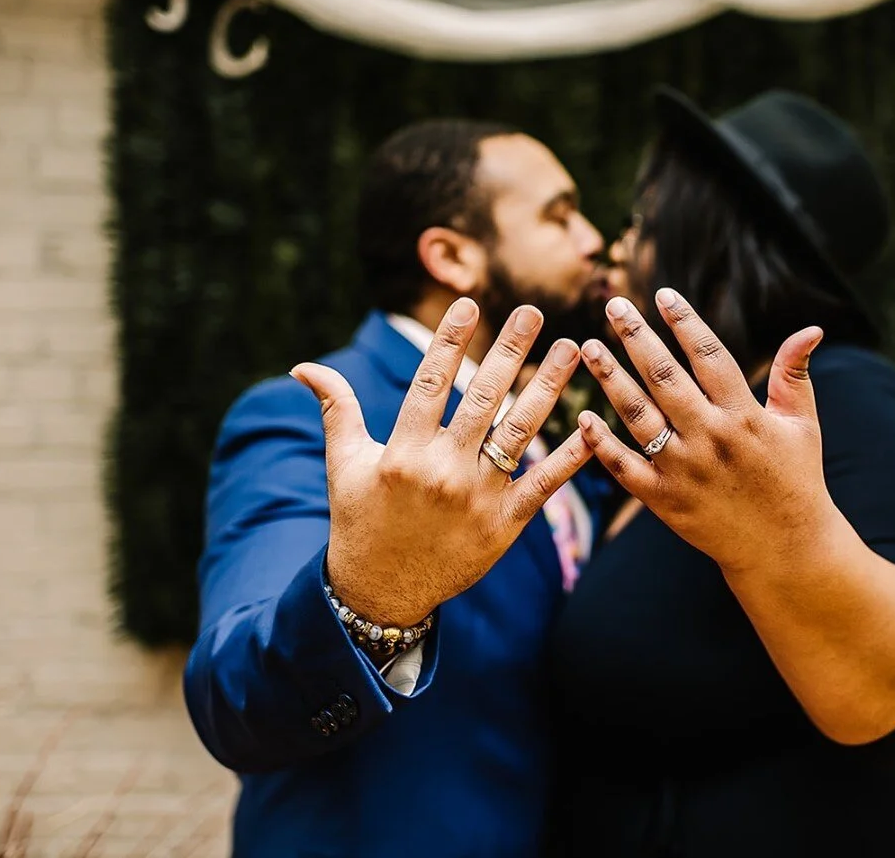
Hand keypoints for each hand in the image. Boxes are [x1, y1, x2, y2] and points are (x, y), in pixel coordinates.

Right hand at [291, 298, 590, 625]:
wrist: (381, 591)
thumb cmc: (360, 520)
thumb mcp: (343, 464)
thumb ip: (336, 409)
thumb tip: (303, 366)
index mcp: (403, 451)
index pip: (431, 383)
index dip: (449, 341)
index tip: (468, 303)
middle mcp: (443, 470)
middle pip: (483, 398)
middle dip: (509, 351)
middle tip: (533, 312)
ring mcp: (477, 497)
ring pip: (520, 432)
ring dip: (548, 388)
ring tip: (572, 349)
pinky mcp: (504, 524)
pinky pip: (543, 483)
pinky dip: (570, 455)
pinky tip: (591, 423)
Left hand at [576, 289, 836, 572]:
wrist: (786, 549)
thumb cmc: (797, 480)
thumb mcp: (802, 425)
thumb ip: (795, 374)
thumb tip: (810, 329)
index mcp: (746, 415)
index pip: (710, 356)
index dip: (685, 322)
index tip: (663, 294)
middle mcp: (712, 438)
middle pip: (665, 377)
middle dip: (637, 337)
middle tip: (614, 305)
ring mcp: (685, 471)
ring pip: (638, 416)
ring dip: (610, 379)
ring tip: (589, 347)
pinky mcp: (665, 501)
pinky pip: (626, 468)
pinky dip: (602, 444)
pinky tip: (584, 416)